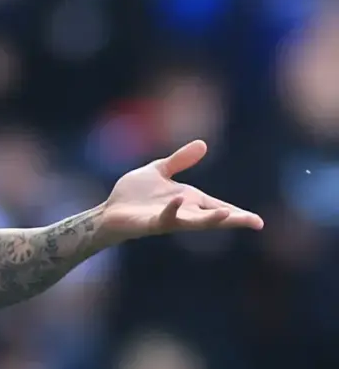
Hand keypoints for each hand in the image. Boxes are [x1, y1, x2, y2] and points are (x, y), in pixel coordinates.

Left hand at [100, 140, 263, 242]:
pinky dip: (172, 209)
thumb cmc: (134, 195)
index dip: (237, 213)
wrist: (109, 210)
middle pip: (213, 217)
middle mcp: (182, 211)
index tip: (258, 222)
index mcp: (188, 200)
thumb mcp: (159, 171)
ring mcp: (168, 218)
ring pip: (193, 222)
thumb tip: (203, 144)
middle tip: (256, 223)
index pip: (217, 206)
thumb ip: (180, 160)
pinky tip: (178, 200)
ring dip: (210, 220)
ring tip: (228, 215)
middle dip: (234, 220)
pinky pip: (165, 218)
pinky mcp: (151, 223)